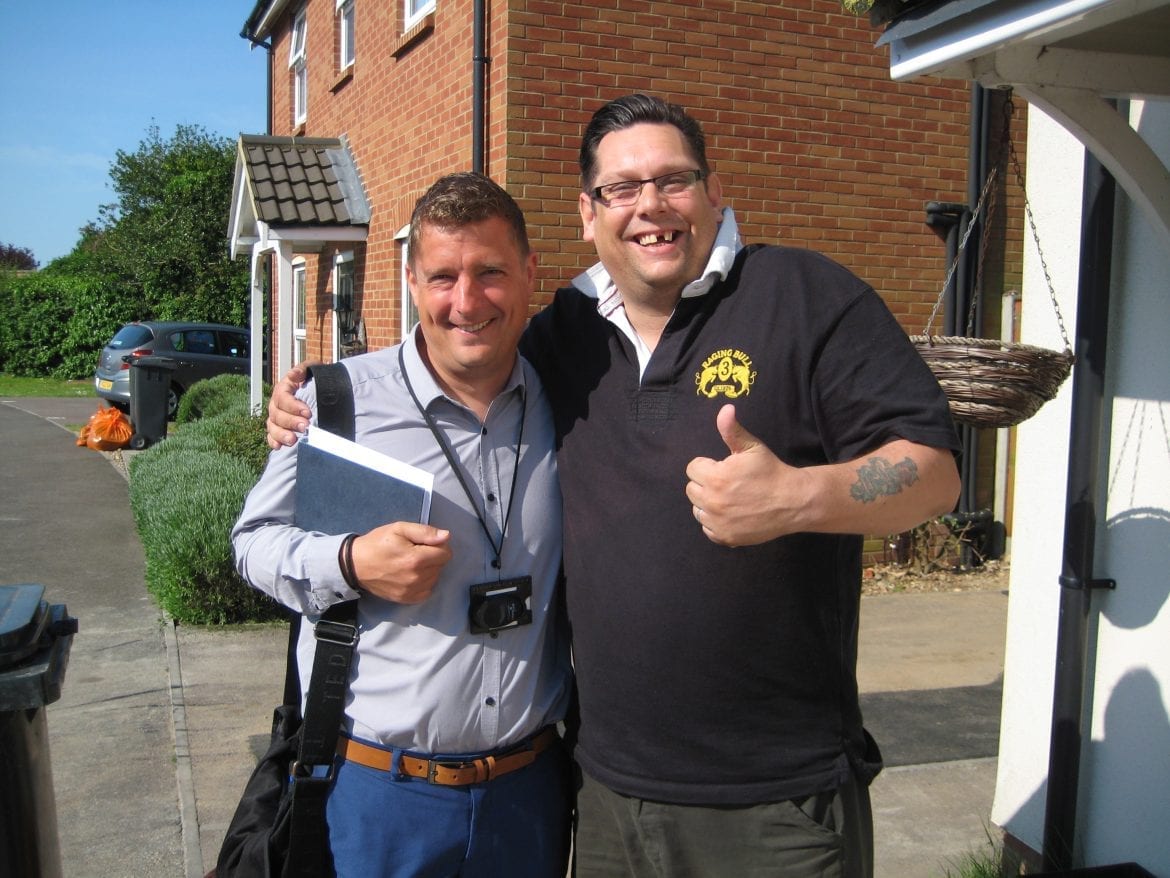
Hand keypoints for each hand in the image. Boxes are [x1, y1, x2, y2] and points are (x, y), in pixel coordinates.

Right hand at [266, 362, 313, 449]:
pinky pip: (271, 436)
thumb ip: (304, 369)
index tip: (308, 412)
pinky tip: (279, 447)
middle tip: (305, 427)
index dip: (293, 406)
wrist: (321, 391)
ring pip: (273, 426)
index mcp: (283, 389)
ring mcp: (276, 417)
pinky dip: (274, 441)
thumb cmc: (315, 379)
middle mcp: (277, 404)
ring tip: (293, 440)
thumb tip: (293, 374)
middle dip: (291, 422)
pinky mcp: (279, 428)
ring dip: (282, 434)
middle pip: (277, 414)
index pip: (282, 398)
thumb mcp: (312, 369)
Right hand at [350, 522, 452, 603]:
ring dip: (429, 570)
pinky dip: (424, 583)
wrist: (355, 565)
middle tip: (415, 551)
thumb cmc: (377, 543)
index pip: (446, 553)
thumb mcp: (399, 529)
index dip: (438, 545)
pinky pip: (427, 591)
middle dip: (433, 557)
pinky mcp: (406, 599)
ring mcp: (411, 591)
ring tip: (411, 563)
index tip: (424, 543)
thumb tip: (446, 536)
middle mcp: (417, 578)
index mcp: (416, 559)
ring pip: (435, 578)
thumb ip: (424, 532)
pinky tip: (411, 575)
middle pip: (441, 566)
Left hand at [684, 404, 809, 546]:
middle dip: (705, 484)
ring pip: (697, 509)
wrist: (793, 502)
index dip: (708, 466)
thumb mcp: (752, 447)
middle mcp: (712, 501)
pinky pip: (707, 528)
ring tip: (729, 498)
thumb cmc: (771, 471)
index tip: (724, 468)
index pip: (693, 468)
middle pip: (692, 489)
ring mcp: (718, 522)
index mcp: (715, 477)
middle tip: (728, 483)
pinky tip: (731, 514)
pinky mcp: (725, 537)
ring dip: (708, 503)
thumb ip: (732, 429)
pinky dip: (715, 522)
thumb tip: (725, 408)